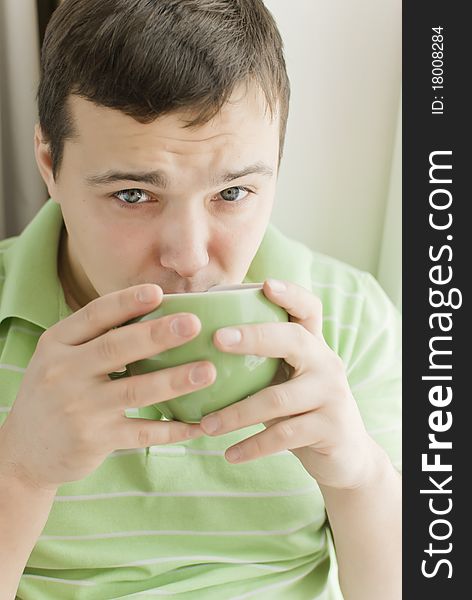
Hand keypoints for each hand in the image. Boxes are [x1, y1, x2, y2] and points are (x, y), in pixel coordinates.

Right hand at [0, 284, 215, 490]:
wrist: (25, 452)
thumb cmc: (55, 393)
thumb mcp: (60, 358)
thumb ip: (95, 338)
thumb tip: (153, 310)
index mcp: (57, 344)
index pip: (94, 315)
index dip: (127, 302)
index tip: (158, 292)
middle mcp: (64, 372)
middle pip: (116, 347)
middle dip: (158, 334)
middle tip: (193, 324)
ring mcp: (80, 408)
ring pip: (135, 390)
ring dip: (175, 380)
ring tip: (208, 371)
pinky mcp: (95, 440)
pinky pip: (142, 432)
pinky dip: (173, 429)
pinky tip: (198, 423)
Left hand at [199, 279, 378, 490]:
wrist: (346, 455)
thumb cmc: (300, 411)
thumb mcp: (286, 381)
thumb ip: (259, 365)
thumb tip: (196, 352)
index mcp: (313, 346)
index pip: (309, 309)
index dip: (290, 293)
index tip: (265, 283)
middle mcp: (327, 363)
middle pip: (293, 339)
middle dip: (254, 336)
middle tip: (217, 339)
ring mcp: (332, 395)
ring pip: (278, 399)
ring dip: (236, 413)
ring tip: (206, 425)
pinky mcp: (331, 428)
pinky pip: (284, 436)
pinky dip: (253, 446)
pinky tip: (230, 454)